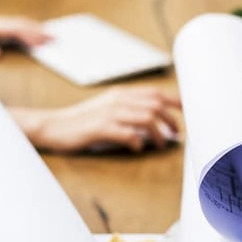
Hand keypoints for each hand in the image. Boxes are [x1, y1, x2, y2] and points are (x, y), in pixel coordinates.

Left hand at [0, 12, 50, 58]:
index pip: (15, 29)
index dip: (32, 34)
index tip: (46, 40)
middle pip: (21, 24)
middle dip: (39, 31)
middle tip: (55, 39)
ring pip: (18, 24)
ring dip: (33, 29)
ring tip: (48, 36)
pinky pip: (12, 26)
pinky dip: (24, 30)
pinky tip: (29, 35)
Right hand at [12, 87, 181, 153]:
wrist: (53, 126)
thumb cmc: (81, 121)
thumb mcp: (106, 109)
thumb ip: (128, 110)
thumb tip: (154, 120)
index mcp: (120, 94)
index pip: (154, 92)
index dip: (174, 101)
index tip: (188, 111)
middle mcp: (117, 101)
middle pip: (155, 104)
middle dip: (171, 119)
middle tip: (176, 134)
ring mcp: (108, 114)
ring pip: (145, 118)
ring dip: (158, 133)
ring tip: (161, 144)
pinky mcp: (99, 129)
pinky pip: (127, 133)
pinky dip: (137, 142)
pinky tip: (137, 148)